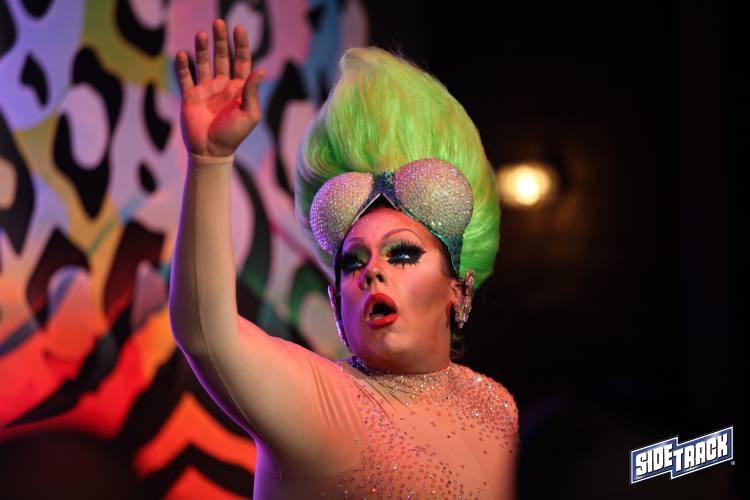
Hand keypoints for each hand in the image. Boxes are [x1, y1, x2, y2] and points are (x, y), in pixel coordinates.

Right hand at [174, 19, 264, 156]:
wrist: (211, 151)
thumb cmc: (234, 135)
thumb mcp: (249, 114)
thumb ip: (252, 91)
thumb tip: (261, 70)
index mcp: (239, 89)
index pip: (241, 61)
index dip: (240, 45)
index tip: (238, 28)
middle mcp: (222, 86)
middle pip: (222, 57)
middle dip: (221, 40)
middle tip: (219, 23)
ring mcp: (205, 90)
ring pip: (203, 63)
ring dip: (202, 48)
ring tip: (201, 34)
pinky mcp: (190, 96)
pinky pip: (185, 77)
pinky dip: (183, 66)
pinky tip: (182, 54)